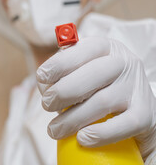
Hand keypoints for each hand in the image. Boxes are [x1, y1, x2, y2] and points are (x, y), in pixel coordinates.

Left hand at [36, 37, 155, 158]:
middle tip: (46, 105)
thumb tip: (45, 86)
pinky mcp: (146, 114)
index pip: (83, 49)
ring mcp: (137, 87)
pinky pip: (124, 125)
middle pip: (93, 74)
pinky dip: (101, 133)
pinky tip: (82, 138)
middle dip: (63, 91)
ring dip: (72, 118)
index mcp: (105, 48)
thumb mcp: (79, 72)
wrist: (132, 106)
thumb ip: (61, 75)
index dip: (60, 63)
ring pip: (103, 101)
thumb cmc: (95, 86)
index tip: (41, 77)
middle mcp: (124, 63)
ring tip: (54, 130)